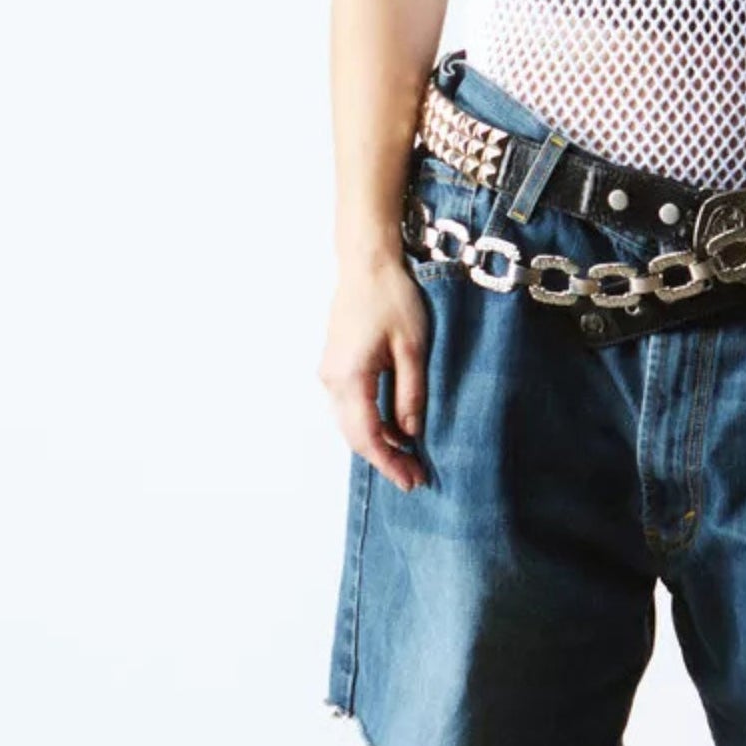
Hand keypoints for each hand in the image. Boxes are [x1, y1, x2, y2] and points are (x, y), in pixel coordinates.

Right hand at [318, 252, 430, 491]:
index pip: (368, 436)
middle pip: (355, 436)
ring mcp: (330, 373)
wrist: (366, 265)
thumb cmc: (392, 298)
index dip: (390, 463)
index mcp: (350, 377)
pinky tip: (395, 431)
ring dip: (378, 443)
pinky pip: (351, 407)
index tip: (412, 481)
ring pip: (351, 424)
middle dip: (385, 460)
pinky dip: (371, 424)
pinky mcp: (336, 366)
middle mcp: (332, 380)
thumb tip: (409, 434)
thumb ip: (411, 395)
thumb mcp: (412, 349)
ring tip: (408, 459)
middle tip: (415, 478)